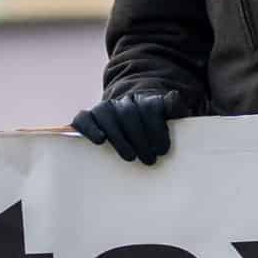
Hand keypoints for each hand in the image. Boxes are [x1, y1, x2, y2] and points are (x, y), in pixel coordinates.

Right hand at [72, 91, 186, 164]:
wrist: (132, 123)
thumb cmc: (153, 127)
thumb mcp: (168, 119)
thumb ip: (174, 109)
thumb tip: (174, 97)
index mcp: (145, 100)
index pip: (150, 107)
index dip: (157, 129)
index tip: (163, 150)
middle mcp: (123, 101)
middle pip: (128, 113)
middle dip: (140, 138)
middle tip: (149, 160)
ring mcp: (104, 108)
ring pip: (106, 114)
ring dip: (118, 137)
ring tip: (130, 157)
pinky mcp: (88, 117)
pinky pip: (83, 118)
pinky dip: (89, 128)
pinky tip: (100, 141)